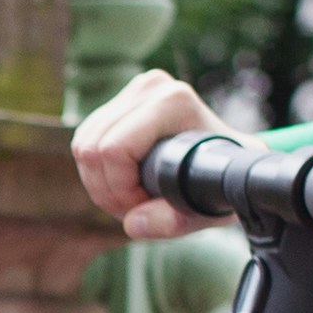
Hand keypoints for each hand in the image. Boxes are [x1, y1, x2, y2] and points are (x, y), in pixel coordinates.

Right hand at [72, 69, 223, 237]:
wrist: (230, 157)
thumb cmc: (221, 179)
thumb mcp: (204, 208)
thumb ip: (170, 221)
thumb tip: (133, 224)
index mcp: (173, 102)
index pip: (113, 150)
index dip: (119, 190)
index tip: (146, 206)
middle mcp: (150, 87)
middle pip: (92, 148)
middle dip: (107, 190)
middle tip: (137, 208)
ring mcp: (133, 91)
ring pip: (83, 146)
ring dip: (100, 184)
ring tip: (132, 199)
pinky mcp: (118, 102)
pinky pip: (84, 142)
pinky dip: (96, 172)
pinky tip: (123, 184)